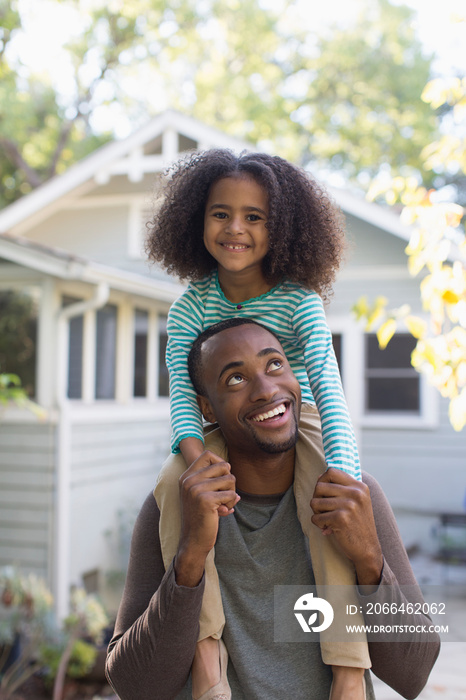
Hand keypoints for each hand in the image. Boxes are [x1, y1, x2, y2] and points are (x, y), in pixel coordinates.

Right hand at [175, 450, 238, 586]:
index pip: (208, 454)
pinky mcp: (205, 499)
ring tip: (223, 505)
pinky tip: (223, 512)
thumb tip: (230, 471)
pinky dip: (231, 504)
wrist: (193, 541)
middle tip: (224, 495)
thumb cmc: (201, 516)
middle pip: (223, 466)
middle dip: (229, 481)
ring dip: (231, 493)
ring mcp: (195, 489)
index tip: (221, 479)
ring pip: (230, 479)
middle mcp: (189, 480)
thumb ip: (212, 480)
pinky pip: (231, 494)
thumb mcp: (201, 494)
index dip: (221, 463)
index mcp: (186, 476)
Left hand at [310, 468, 382, 585]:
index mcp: (359, 486)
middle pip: (319, 486)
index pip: (331, 471)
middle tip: (323, 510)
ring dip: (317, 513)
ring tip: (326, 519)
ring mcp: (349, 505)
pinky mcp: (341, 518)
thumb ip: (342, 488)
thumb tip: (319, 477)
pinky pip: (316, 518)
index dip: (322, 480)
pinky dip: (318, 524)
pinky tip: (328, 528)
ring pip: (314, 502)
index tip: (323, 493)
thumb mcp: (358, 501)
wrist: (368, 549)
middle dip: (316, 499)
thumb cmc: (358, 524)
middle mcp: (355, 493)